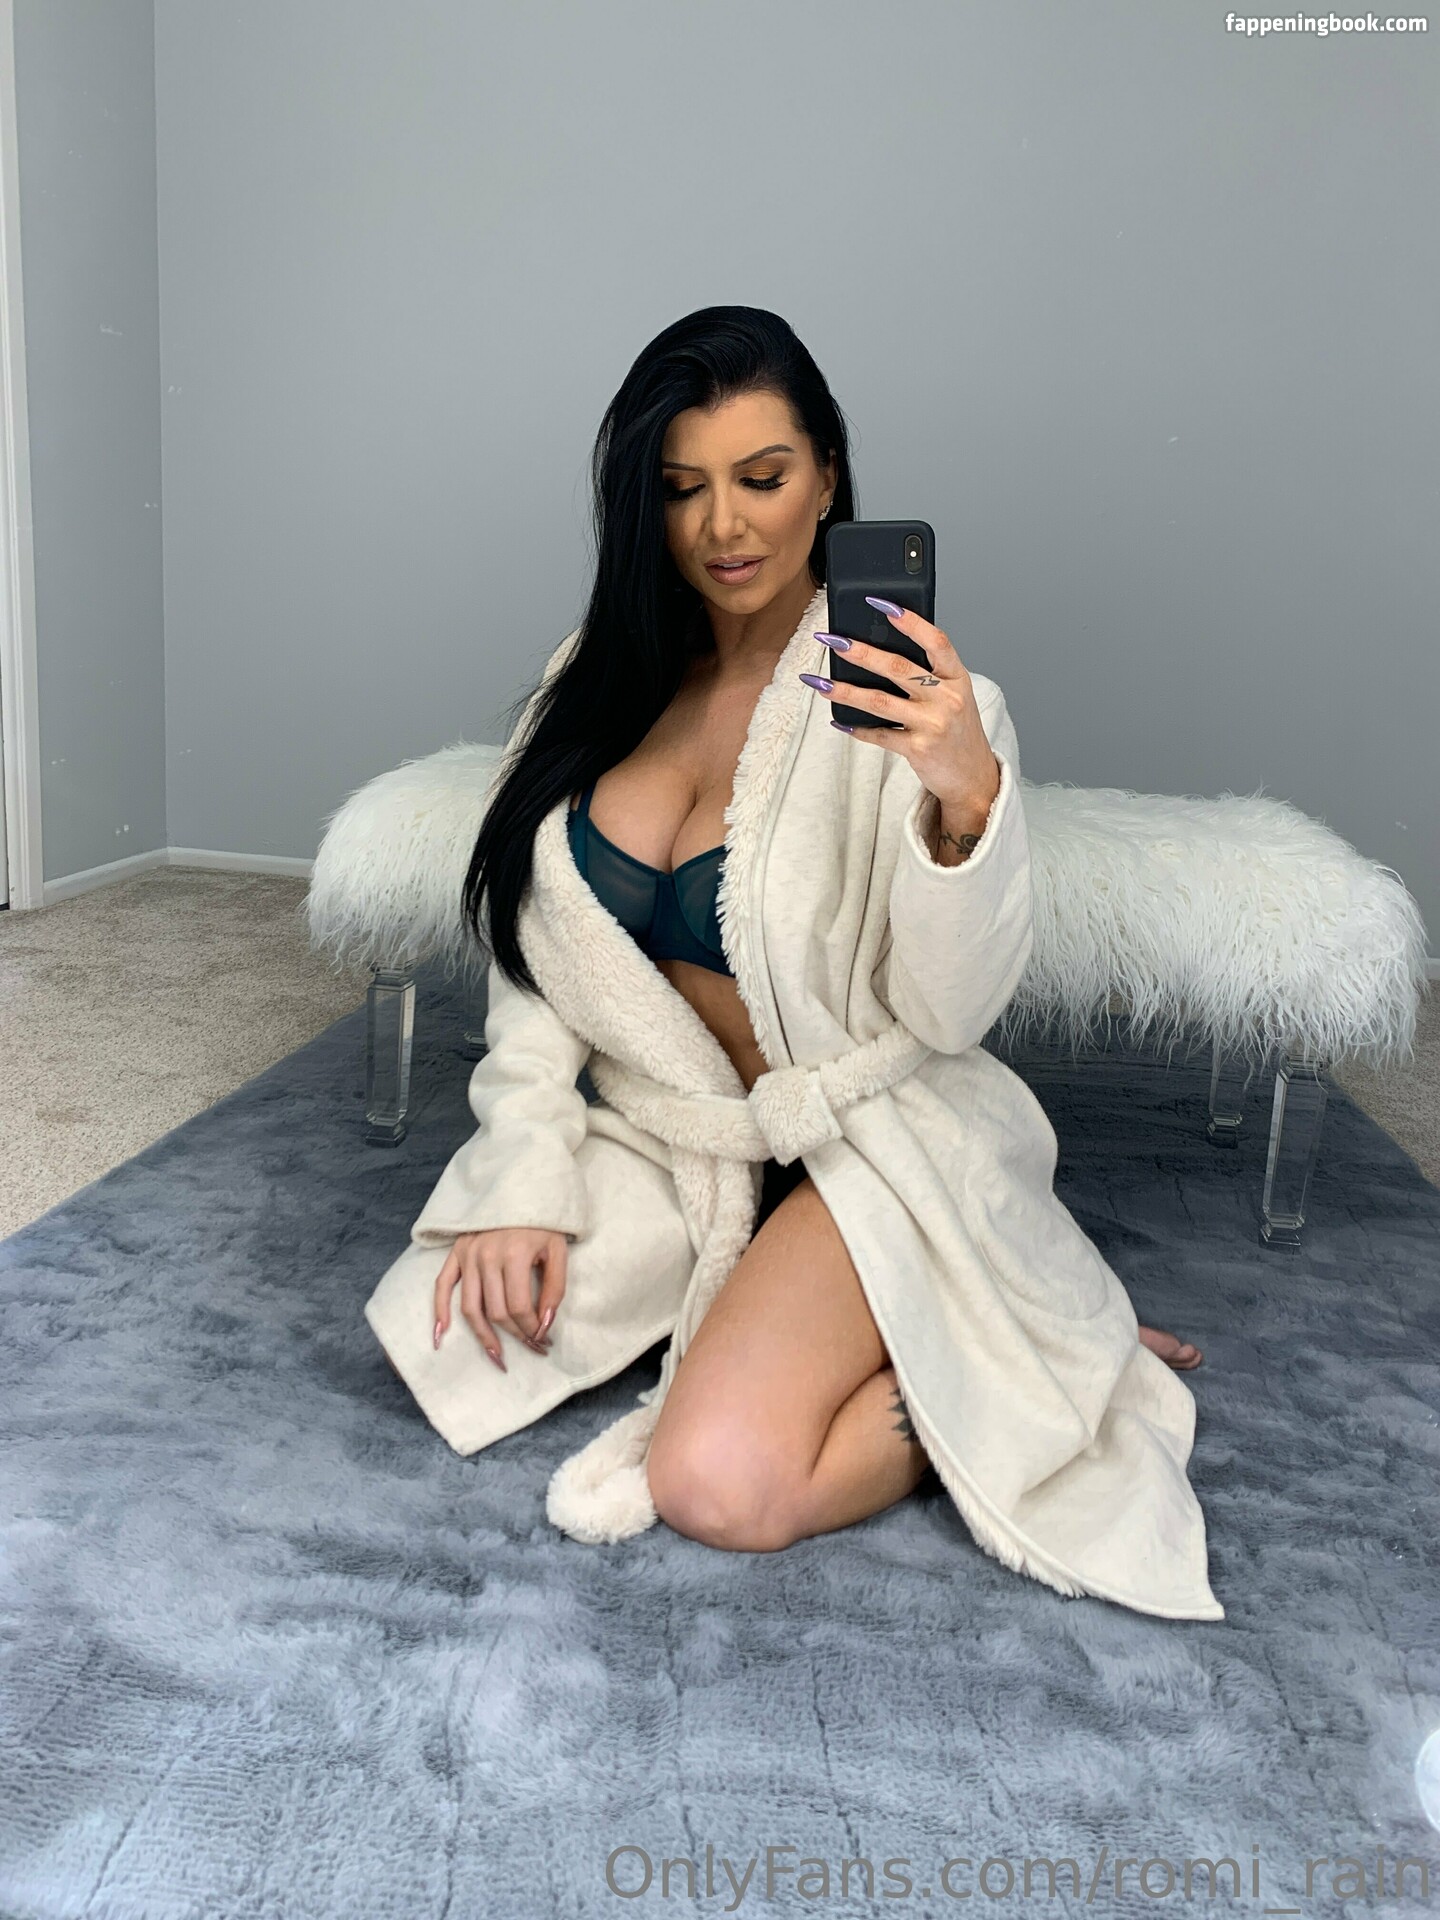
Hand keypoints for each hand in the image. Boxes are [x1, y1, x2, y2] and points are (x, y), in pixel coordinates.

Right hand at [432, 1227, 566, 1369]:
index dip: (532, 1329)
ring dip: (483, 1335)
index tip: (543, 1339)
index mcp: (514, 1254)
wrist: (521, 1189)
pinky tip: (441, 1336)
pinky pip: (442, 1286)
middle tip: (531, 1346)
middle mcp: (486, 1256)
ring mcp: (468, 1254)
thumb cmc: (543, 1223)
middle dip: (515, 1335)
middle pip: (496, 1312)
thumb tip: (544, 1325)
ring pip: (471, 1308)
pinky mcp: (456, 1252)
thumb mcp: (558, 1251)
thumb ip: (554, 1289)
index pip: (518, 1307)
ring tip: (496, 1355)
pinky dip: (439, 1312)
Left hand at [805, 598, 1001, 819]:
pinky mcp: (918, 749)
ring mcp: (933, 725)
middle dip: (860, 651)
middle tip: (832, 640)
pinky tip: (839, 721)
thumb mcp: (954, 695)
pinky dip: (856, 728)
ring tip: (819, 682)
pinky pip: (879, 734)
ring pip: (879, 701)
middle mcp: (947, 698)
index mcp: (958, 678)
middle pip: (898, 668)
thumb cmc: (958, 729)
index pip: (936, 641)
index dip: (910, 621)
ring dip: (845, 690)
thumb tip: (878, 649)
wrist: (972, 775)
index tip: (880, 603)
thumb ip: (928, 674)